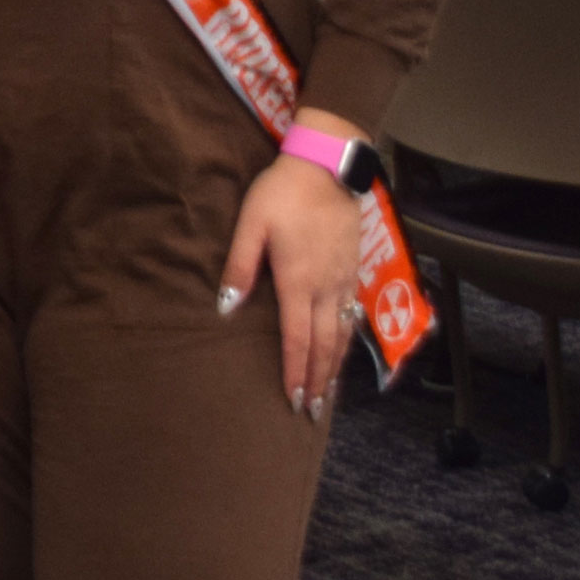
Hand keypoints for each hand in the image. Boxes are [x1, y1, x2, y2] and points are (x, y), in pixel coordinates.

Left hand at [217, 115, 366, 421]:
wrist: (327, 167)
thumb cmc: (282, 194)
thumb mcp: (251, 226)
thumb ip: (239, 267)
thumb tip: (225, 308)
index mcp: (298, 281)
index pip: (297, 339)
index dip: (295, 372)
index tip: (292, 400)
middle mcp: (326, 288)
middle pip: (325, 345)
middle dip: (318, 381)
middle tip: (312, 412)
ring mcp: (344, 279)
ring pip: (342, 333)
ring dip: (336, 367)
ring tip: (329, 394)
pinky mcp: (354, 269)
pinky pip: (352, 315)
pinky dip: (346, 341)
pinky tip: (342, 350)